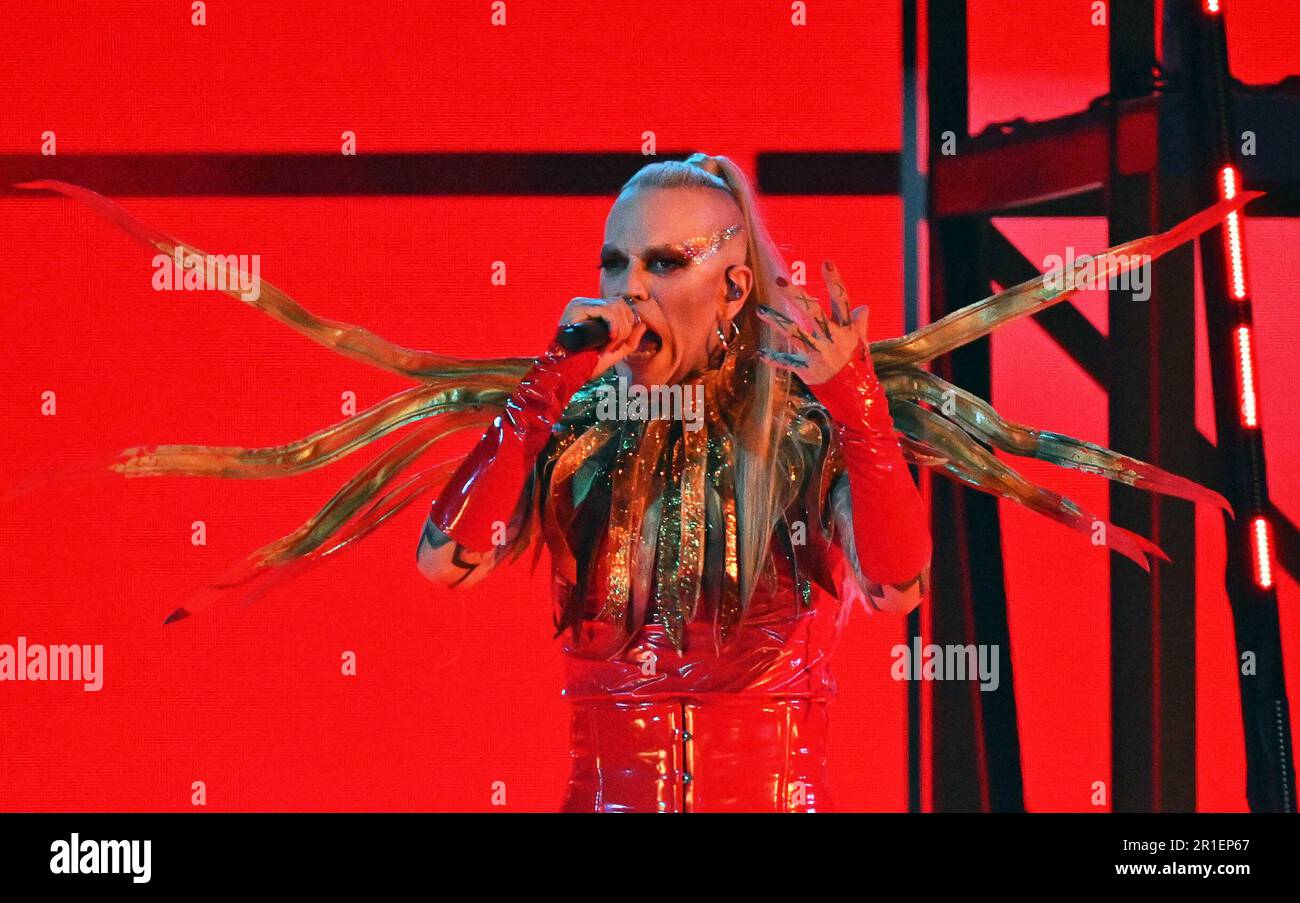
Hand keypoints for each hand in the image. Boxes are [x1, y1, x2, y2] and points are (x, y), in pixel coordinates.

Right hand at [558, 296, 648, 377]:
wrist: (568, 373)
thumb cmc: (586, 365)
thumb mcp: (614, 353)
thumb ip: (630, 341)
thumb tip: (642, 324)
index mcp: (593, 311)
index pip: (620, 306)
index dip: (627, 324)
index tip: (617, 344)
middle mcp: (586, 303)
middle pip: (620, 304)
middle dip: (625, 328)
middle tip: (612, 347)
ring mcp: (580, 304)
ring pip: (615, 306)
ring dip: (619, 329)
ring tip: (607, 346)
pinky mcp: (577, 308)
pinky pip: (606, 310)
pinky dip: (613, 325)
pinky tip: (610, 338)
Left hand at [754, 260, 869, 384]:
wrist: (854, 395)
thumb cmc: (856, 365)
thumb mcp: (861, 343)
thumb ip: (858, 324)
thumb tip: (863, 307)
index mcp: (845, 330)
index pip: (841, 301)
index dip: (835, 282)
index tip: (826, 262)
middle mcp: (831, 339)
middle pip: (813, 312)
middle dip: (797, 295)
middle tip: (780, 280)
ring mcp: (818, 355)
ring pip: (795, 334)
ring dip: (777, 321)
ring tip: (760, 309)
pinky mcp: (807, 370)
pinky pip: (788, 363)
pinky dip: (774, 359)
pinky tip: (760, 353)